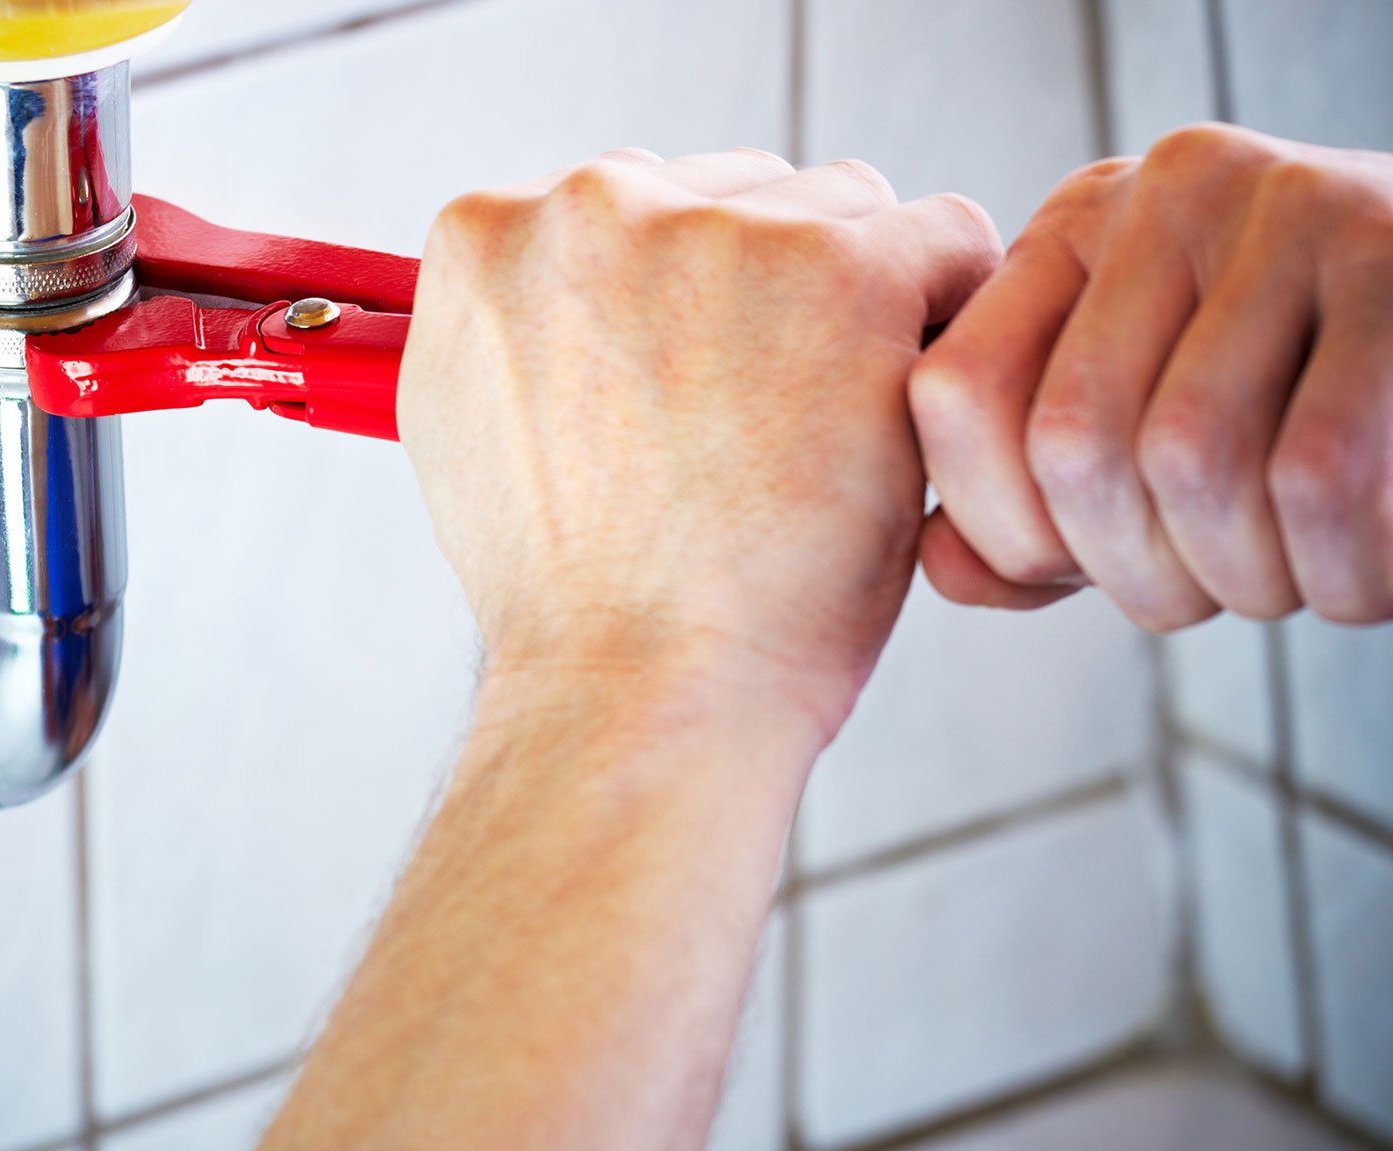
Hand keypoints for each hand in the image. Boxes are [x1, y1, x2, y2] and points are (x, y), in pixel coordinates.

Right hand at [398, 148, 1001, 735]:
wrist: (639, 688)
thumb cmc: (573, 599)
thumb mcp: (471, 437)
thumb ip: (516, 331)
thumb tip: (563, 297)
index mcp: (488, 236)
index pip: (628, 203)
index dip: (679, 299)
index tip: (695, 382)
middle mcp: (589, 206)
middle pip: (733, 194)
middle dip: (764, 292)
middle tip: (762, 423)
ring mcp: (718, 231)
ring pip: (841, 210)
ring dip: (855, 303)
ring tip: (821, 434)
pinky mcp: (845, 271)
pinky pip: (946, 241)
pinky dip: (947, 322)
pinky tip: (898, 415)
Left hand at [912, 122, 1392, 627]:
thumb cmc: (1296, 410)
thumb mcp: (1140, 442)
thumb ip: (1026, 510)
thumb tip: (940, 561)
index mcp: (1074, 229)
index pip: (956, 393)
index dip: (1002, 528)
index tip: (1078, 570)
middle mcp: (1168, 191)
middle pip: (1072, 439)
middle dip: (1134, 572)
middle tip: (1209, 594)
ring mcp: (1291, 205)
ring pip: (1190, 456)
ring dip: (1240, 578)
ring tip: (1293, 582)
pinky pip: (1317, 470)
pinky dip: (1336, 568)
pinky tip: (1366, 571)